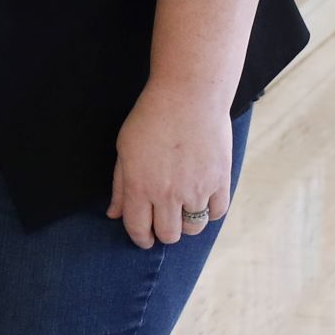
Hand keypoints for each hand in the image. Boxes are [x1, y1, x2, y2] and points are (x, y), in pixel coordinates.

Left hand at [108, 78, 231, 250]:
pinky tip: (203, 200)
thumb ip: (120, 185)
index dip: (141, 239)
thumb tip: (114, 214)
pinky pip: (217, 212)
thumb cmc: (151, 117)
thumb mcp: (124, 148)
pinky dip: (209, 212)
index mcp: (139, 186)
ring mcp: (196, 189)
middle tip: (164, 223)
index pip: (138, 229)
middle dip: (163, 233)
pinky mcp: (220, 180)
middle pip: (169, 234)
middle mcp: (168, 193)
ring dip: (187, 223)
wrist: (189, 94)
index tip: (145, 239)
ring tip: (184, 209)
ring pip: (194, 228)